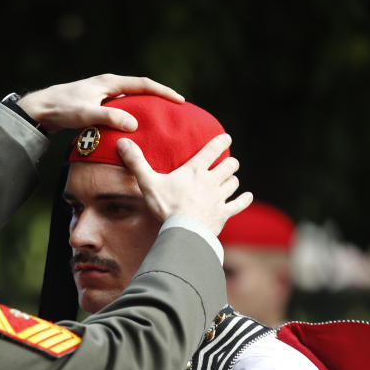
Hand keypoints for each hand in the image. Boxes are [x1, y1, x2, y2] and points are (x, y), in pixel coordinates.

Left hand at [16, 74, 183, 132]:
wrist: (40, 109)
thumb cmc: (62, 108)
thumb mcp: (87, 114)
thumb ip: (110, 118)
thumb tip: (134, 125)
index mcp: (110, 82)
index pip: (143, 84)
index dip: (163, 92)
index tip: (179, 100)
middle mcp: (108, 85)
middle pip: (140, 90)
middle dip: (159, 98)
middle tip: (175, 110)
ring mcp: (103, 94)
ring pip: (131, 100)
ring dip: (145, 108)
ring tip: (160, 120)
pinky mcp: (97, 104)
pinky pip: (121, 108)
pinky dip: (132, 115)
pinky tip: (135, 128)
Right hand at [118, 133, 252, 234]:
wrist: (183, 231)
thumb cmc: (165, 206)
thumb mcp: (148, 182)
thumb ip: (136, 162)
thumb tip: (122, 142)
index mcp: (195, 170)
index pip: (212, 150)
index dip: (221, 141)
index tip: (227, 137)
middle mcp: (211, 181)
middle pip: (229, 166)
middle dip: (230, 163)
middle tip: (229, 163)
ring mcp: (219, 198)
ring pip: (234, 183)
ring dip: (233, 180)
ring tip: (231, 180)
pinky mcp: (223, 213)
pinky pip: (238, 204)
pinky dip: (244, 200)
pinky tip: (247, 197)